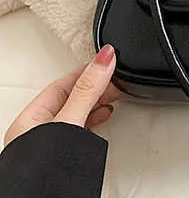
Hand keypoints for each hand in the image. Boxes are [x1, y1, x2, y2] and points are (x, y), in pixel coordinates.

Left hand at [3, 44, 122, 146]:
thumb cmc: (45, 171)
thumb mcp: (70, 122)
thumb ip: (87, 91)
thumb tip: (103, 58)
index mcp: (29, 120)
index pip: (64, 83)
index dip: (89, 70)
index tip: (109, 59)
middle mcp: (37, 132)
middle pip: (71, 97)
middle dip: (97, 84)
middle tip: (118, 76)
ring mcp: (51, 144)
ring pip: (77, 112)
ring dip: (98, 101)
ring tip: (116, 92)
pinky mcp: (64, 156)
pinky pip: (82, 127)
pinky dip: (95, 118)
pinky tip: (104, 114)